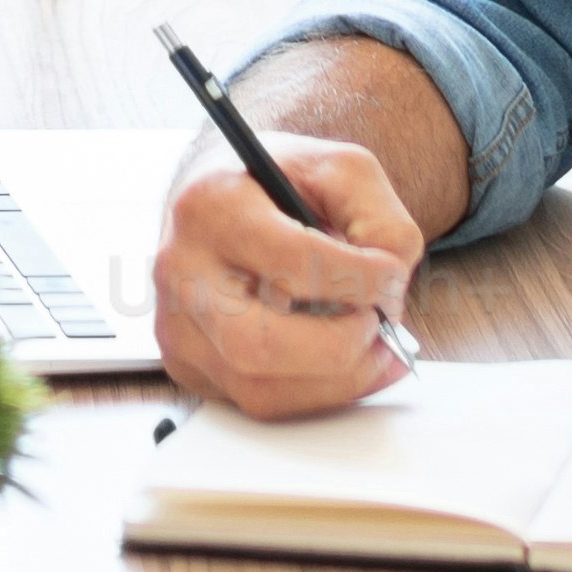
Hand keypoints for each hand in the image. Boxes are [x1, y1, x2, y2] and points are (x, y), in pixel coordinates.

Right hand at [147, 132, 425, 416]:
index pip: (294, 263)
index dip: (361, 278)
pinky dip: (315, 392)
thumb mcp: (338, 168)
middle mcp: (181, 271)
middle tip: (378, 326)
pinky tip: (344, 362)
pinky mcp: (187, 364)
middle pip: (259, 345)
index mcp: (212, 207)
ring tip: (375, 347)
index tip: (393, 275)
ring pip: (260, 389)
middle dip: (339, 347)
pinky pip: (258, 402)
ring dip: (337, 380)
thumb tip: (391, 286)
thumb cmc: (278, 182)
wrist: (215, 198)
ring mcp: (178, 325)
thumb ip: (379, 216)